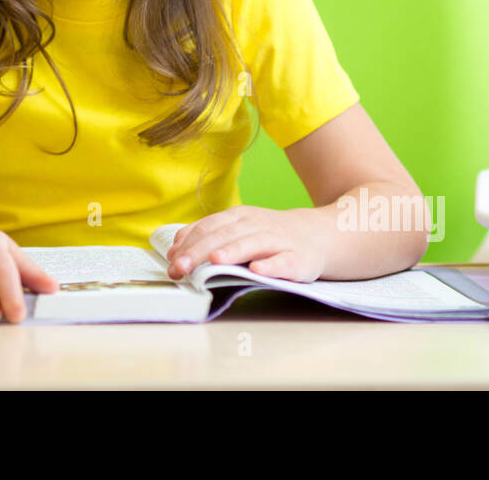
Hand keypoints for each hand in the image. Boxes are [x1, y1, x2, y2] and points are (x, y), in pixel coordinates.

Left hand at [164, 206, 326, 282]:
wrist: (317, 235)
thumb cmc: (268, 235)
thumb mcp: (238, 228)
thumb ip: (209, 235)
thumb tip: (177, 247)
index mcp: (239, 217)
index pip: (208, 227)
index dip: (188, 244)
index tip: (171, 261)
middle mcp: (256, 225)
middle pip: (224, 236)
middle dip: (199, 252)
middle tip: (180, 268)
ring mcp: (278, 241)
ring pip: (252, 244)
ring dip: (233, 252)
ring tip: (214, 261)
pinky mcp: (298, 258)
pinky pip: (283, 262)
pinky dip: (271, 265)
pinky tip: (258, 270)